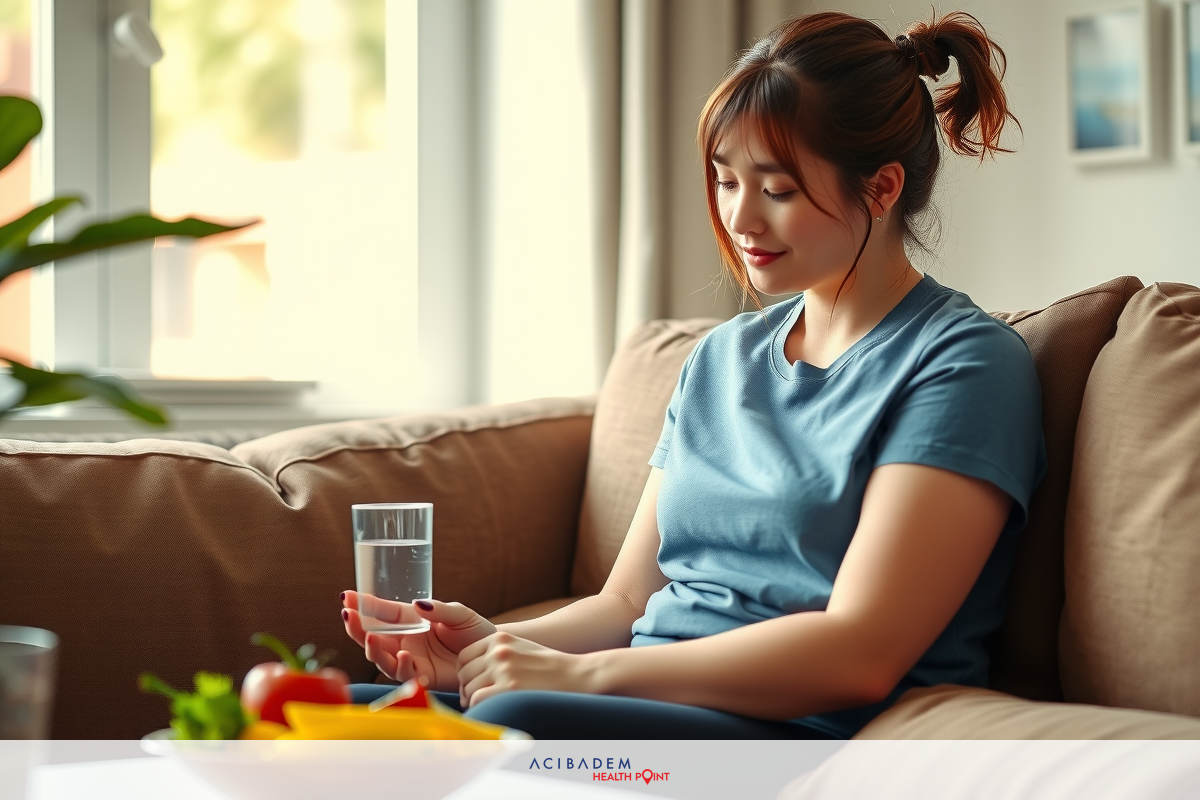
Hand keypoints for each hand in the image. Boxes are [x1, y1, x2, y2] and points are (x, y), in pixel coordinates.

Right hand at [341, 592, 495, 691]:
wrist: (492, 654)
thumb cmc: (475, 631)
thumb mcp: (459, 614)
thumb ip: (439, 610)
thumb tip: (417, 605)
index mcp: (411, 621)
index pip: (382, 613)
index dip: (364, 606)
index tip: (346, 597)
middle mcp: (406, 640)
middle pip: (373, 637)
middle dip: (357, 628)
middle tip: (348, 617)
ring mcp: (412, 659)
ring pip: (382, 658)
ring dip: (373, 650)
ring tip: (370, 638)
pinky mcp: (422, 677)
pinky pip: (404, 674)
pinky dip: (401, 666)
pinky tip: (403, 656)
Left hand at [456, 631, 589, 707]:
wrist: (576, 675)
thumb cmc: (547, 666)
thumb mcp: (519, 648)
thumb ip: (495, 653)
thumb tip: (466, 671)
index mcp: (499, 638)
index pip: (464, 656)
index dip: (465, 673)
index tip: (472, 684)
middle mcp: (498, 651)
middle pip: (464, 674)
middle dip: (467, 689)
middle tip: (477, 699)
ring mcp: (504, 669)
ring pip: (469, 689)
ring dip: (474, 700)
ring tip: (487, 704)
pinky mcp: (509, 688)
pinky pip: (478, 700)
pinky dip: (481, 707)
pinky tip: (494, 708)